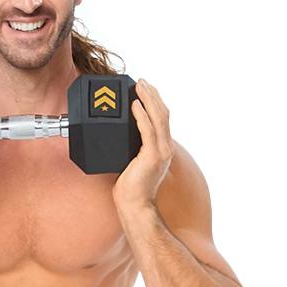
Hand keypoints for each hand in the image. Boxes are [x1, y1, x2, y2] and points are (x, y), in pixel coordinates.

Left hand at [114, 80, 174, 209]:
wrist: (135, 205)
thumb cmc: (131, 187)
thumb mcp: (132, 161)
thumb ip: (132, 146)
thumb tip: (119, 132)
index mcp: (163, 148)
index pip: (162, 118)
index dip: (154, 101)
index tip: (144, 89)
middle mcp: (166, 147)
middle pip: (163, 113)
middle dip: (152, 95)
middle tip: (141, 81)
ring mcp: (161, 152)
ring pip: (158, 117)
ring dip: (148, 99)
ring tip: (138, 86)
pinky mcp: (152, 156)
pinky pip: (147, 130)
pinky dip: (141, 115)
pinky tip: (134, 105)